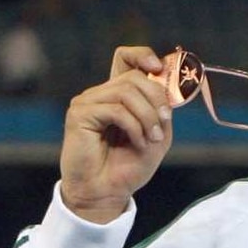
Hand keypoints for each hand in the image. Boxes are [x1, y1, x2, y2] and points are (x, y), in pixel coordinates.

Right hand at [60, 45, 173, 222]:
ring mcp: (88, 102)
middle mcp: (101, 94)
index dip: (142, 55)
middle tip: (163, 123)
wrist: (106, 193)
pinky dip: (134, 127)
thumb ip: (162, 111)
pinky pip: (116, 109)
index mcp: (118, 96)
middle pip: (134, 76)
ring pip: (126, 91)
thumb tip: (166, 87)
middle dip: (156, 98)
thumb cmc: (128, 168)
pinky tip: (138, 143)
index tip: (159, 68)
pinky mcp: (80, 114)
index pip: (125, 58)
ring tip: (151, 139)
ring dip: (147, 116)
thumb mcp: (157, 137)